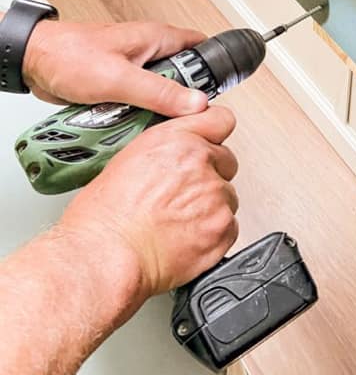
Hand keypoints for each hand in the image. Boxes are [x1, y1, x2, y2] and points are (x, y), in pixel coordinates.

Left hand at [22, 19, 209, 116]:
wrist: (32, 61)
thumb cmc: (68, 55)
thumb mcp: (120, 78)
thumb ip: (159, 91)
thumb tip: (195, 102)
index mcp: (156, 39)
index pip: (200, 47)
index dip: (214, 69)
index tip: (219, 93)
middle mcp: (148, 52)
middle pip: (183, 78)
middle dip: (184, 100)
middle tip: (180, 119)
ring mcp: (133, 70)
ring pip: (160, 94)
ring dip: (157, 111)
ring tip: (153, 125)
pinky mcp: (118, 85)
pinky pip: (139, 103)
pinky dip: (137, 116)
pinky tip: (132, 127)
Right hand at [59, 105, 238, 296]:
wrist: (105, 254)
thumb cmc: (105, 215)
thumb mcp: (129, 160)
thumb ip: (166, 149)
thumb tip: (178, 155)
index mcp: (178, 141)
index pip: (220, 120)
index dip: (214, 135)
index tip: (211, 144)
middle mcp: (201, 164)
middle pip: (226, 163)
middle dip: (210, 177)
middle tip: (184, 196)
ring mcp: (215, 197)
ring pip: (227, 198)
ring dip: (211, 208)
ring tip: (178, 223)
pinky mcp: (222, 229)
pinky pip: (230, 228)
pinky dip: (213, 236)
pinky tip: (186, 240)